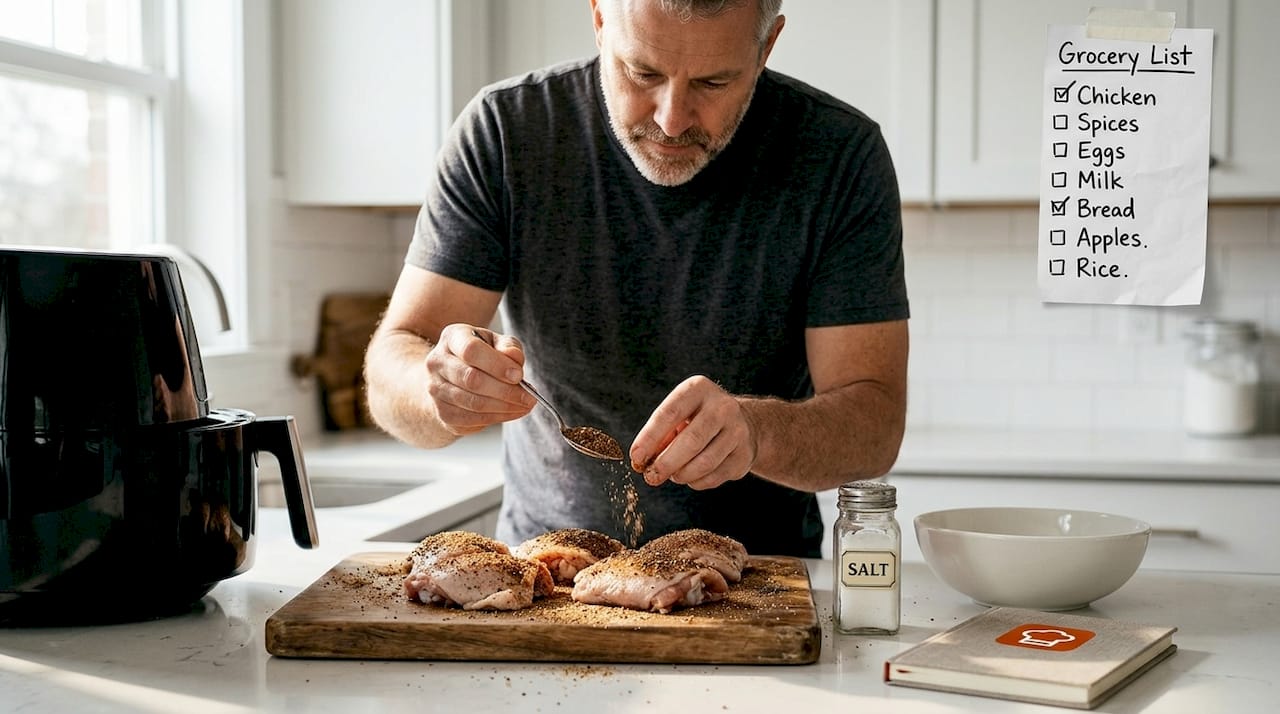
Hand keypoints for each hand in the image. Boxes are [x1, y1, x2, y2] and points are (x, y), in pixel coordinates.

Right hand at [424, 324, 534, 434]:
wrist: (454, 377)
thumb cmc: (481, 356)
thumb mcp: (497, 343)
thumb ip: (509, 347)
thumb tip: (514, 359)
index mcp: (452, 338)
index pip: (471, 350)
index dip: (497, 364)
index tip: (519, 375)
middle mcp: (437, 363)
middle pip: (472, 380)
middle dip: (506, 391)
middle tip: (529, 397)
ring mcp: (436, 390)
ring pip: (473, 403)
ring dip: (505, 407)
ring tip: (525, 405)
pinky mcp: (443, 413)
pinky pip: (472, 420)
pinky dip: (497, 418)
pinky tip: (512, 412)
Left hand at [629, 375, 756, 489]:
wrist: (743, 423)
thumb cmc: (698, 419)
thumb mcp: (679, 415)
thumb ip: (661, 434)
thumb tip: (642, 460)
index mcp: (699, 389)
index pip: (670, 413)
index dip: (650, 437)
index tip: (636, 457)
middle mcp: (723, 406)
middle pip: (691, 440)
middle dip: (666, 463)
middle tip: (651, 476)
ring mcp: (738, 430)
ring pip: (705, 462)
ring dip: (682, 475)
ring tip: (673, 475)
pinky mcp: (745, 454)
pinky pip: (715, 476)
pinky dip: (697, 482)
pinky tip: (691, 477)